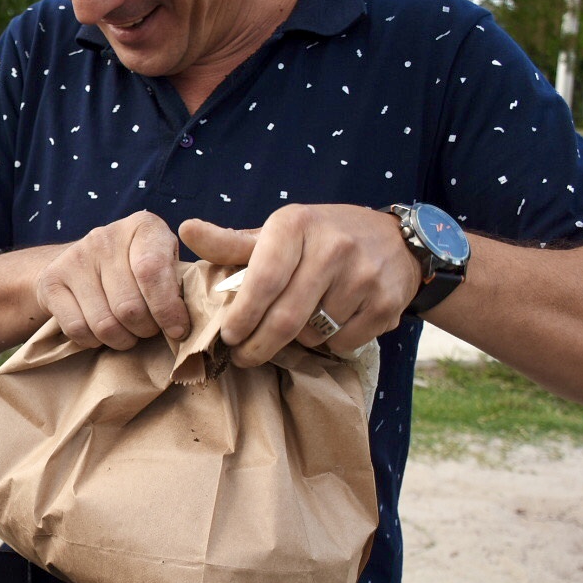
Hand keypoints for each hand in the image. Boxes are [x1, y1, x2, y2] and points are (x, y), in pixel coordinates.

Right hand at [35, 211, 189, 349]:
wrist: (79, 262)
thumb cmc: (136, 269)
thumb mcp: (165, 262)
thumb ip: (180, 282)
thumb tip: (200, 320)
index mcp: (143, 227)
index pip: (152, 271)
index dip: (167, 309)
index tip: (178, 330)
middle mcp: (105, 237)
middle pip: (129, 306)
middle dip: (146, 330)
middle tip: (149, 331)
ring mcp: (74, 258)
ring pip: (105, 324)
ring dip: (122, 340)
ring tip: (128, 335)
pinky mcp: (52, 281)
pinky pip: (78, 329)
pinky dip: (94, 341)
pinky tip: (101, 332)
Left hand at [179, 204, 420, 365]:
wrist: (397, 241)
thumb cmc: (321, 238)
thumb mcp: (279, 233)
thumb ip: (232, 242)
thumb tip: (186, 230)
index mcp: (297, 225)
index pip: (262, 281)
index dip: (242, 316)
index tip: (228, 337)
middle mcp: (333, 247)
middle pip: (285, 318)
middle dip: (257, 346)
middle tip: (244, 357)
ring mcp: (363, 276)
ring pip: (312, 334)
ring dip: (296, 342)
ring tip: (296, 325)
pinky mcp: (386, 303)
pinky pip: (342, 343)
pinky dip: (329, 344)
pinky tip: (330, 324)